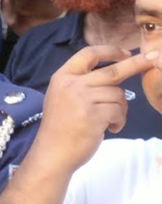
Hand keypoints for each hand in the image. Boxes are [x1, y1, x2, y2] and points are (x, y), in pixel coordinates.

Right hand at [33, 46, 156, 172]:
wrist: (52, 152)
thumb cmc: (60, 126)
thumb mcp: (63, 97)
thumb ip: (82, 84)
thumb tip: (115, 76)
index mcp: (62, 76)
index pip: (88, 54)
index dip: (110, 51)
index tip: (127, 52)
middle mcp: (71, 84)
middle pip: (112, 71)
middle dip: (135, 64)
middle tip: (153, 59)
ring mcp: (81, 99)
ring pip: (118, 95)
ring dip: (121, 109)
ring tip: (111, 121)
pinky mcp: (93, 115)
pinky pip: (119, 111)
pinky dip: (120, 121)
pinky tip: (110, 128)